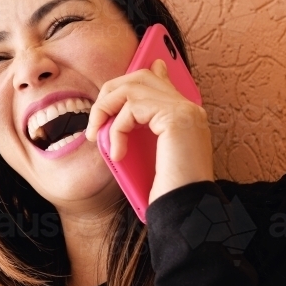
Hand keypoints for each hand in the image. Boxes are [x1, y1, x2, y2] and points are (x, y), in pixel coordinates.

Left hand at [84, 59, 213, 205]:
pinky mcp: (175, 117)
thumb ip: (139, 131)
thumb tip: (122, 112)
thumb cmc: (169, 190)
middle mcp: (189, 109)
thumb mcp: (148, 156)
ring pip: (131, 87)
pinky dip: (116, 129)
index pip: (160, 80)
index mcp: (187, 116)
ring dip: (105, 109)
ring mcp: (185, 110)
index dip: (134, 77)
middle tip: (96, 123)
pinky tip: (117, 153)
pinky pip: (131, 108)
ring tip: (97, 135)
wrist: (187, 209)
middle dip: (110, 93)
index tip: (115, 88)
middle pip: (140, 76)